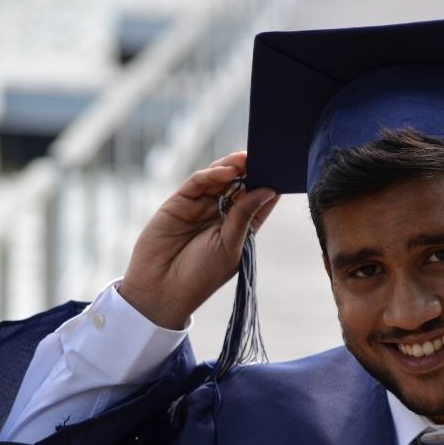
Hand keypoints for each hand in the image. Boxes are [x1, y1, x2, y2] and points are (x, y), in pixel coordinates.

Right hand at [119, 151, 278, 328]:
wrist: (161, 289)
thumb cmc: (201, 275)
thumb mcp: (230, 246)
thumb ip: (245, 216)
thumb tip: (268, 191)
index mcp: (240, 229)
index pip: (258, 201)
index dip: (270, 185)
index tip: (283, 169)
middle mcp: (221, 215)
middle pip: (240, 185)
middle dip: (252, 170)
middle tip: (265, 155)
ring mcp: (200, 207)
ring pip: (219, 179)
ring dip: (233, 167)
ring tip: (247, 158)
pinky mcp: (179, 202)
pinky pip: (198, 183)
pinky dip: (212, 174)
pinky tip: (227, 171)